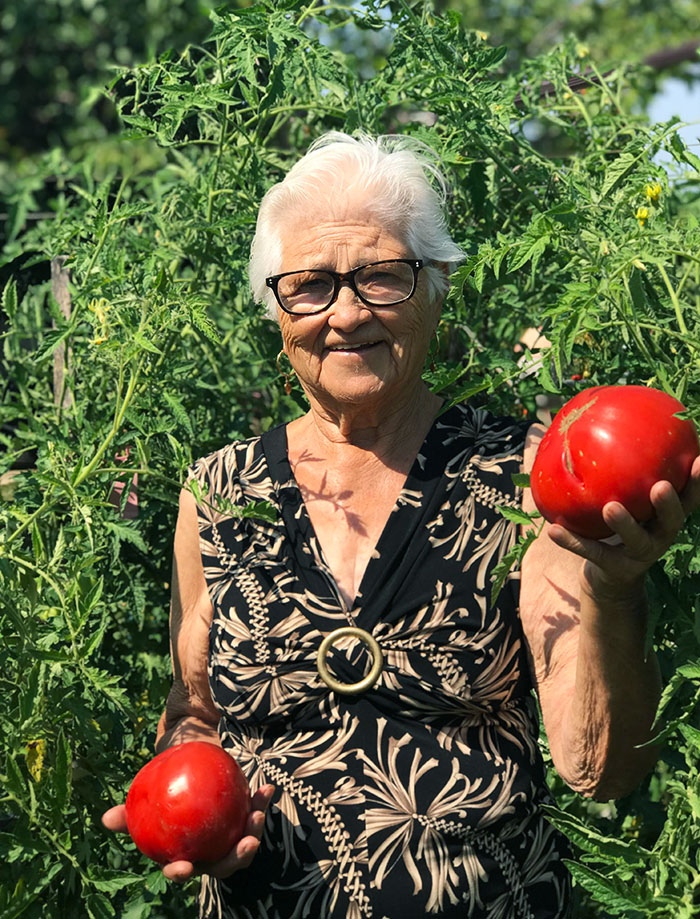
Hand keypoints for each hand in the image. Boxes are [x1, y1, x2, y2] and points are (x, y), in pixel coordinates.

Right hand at [102, 784, 274, 881]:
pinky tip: (267, 788)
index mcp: (185, 856)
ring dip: (254, 831)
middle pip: (224, 865)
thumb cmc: (164, 798)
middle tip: (246, 844)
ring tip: (257, 813)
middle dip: (237, 859)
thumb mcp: (147, 803)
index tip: (184, 868)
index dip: (182, 873)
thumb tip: (106, 818)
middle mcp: (210, 854)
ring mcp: (229, 840)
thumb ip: (130, 813)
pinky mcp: (244, 823)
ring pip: (244, 844)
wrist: (188, 780)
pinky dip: (261, 803)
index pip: (182, 871)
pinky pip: (254, 814)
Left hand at [547, 456, 699, 599]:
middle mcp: (661, 535)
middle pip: (673, 521)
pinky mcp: (616, 570)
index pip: (689, 497)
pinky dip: (572, 542)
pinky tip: (553, 530)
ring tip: (610, 507)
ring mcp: (640, 555)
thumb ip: (623, 469)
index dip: (697, 481)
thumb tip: (592, 419)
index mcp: (667, 515)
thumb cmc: (620, 523)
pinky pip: (592, 553)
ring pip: (637, 541)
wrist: (611, 576)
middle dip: (669, 504)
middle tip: (660, 487)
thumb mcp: (628, 497)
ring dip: (624, 524)